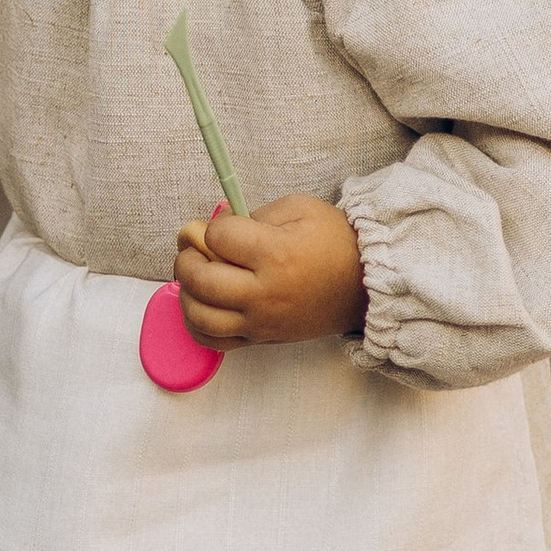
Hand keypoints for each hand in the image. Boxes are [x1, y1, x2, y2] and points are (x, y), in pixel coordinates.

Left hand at [174, 194, 365, 348]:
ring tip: (196, 277)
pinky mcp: (261, 339)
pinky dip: (197, 324)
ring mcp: (261, 321)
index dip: (212, 226)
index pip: (218, 237)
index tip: (225, 227)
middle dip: (187, 258)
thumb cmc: (334, 242)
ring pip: (200, 316)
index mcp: (276, 254)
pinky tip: (202, 305)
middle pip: (201, 279)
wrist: (364, 286)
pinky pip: (214, 341)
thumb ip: (255, 215)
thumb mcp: (300, 209)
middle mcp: (265, 293)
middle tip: (194, 249)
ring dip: (186, 293)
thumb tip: (216, 229)